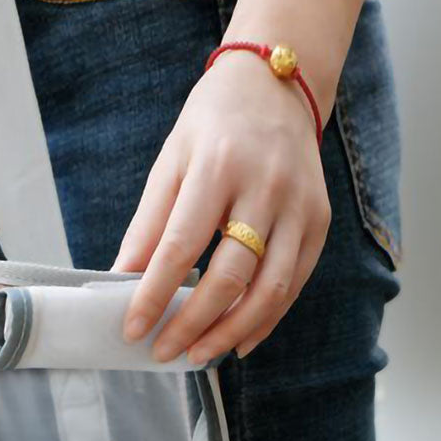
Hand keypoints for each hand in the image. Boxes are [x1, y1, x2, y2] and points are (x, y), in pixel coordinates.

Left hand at [114, 51, 330, 362]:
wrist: (277, 85)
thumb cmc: (213, 126)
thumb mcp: (169, 164)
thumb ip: (148, 225)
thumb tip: (120, 280)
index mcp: (218, 167)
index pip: (181, 246)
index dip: (154, 295)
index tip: (132, 329)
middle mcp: (266, 187)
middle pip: (231, 275)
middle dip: (193, 323)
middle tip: (163, 352)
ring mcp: (300, 206)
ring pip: (269, 288)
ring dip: (231, 332)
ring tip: (197, 355)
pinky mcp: (319, 221)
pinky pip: (293, 284)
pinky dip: (265, 320)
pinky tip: (238, 341)